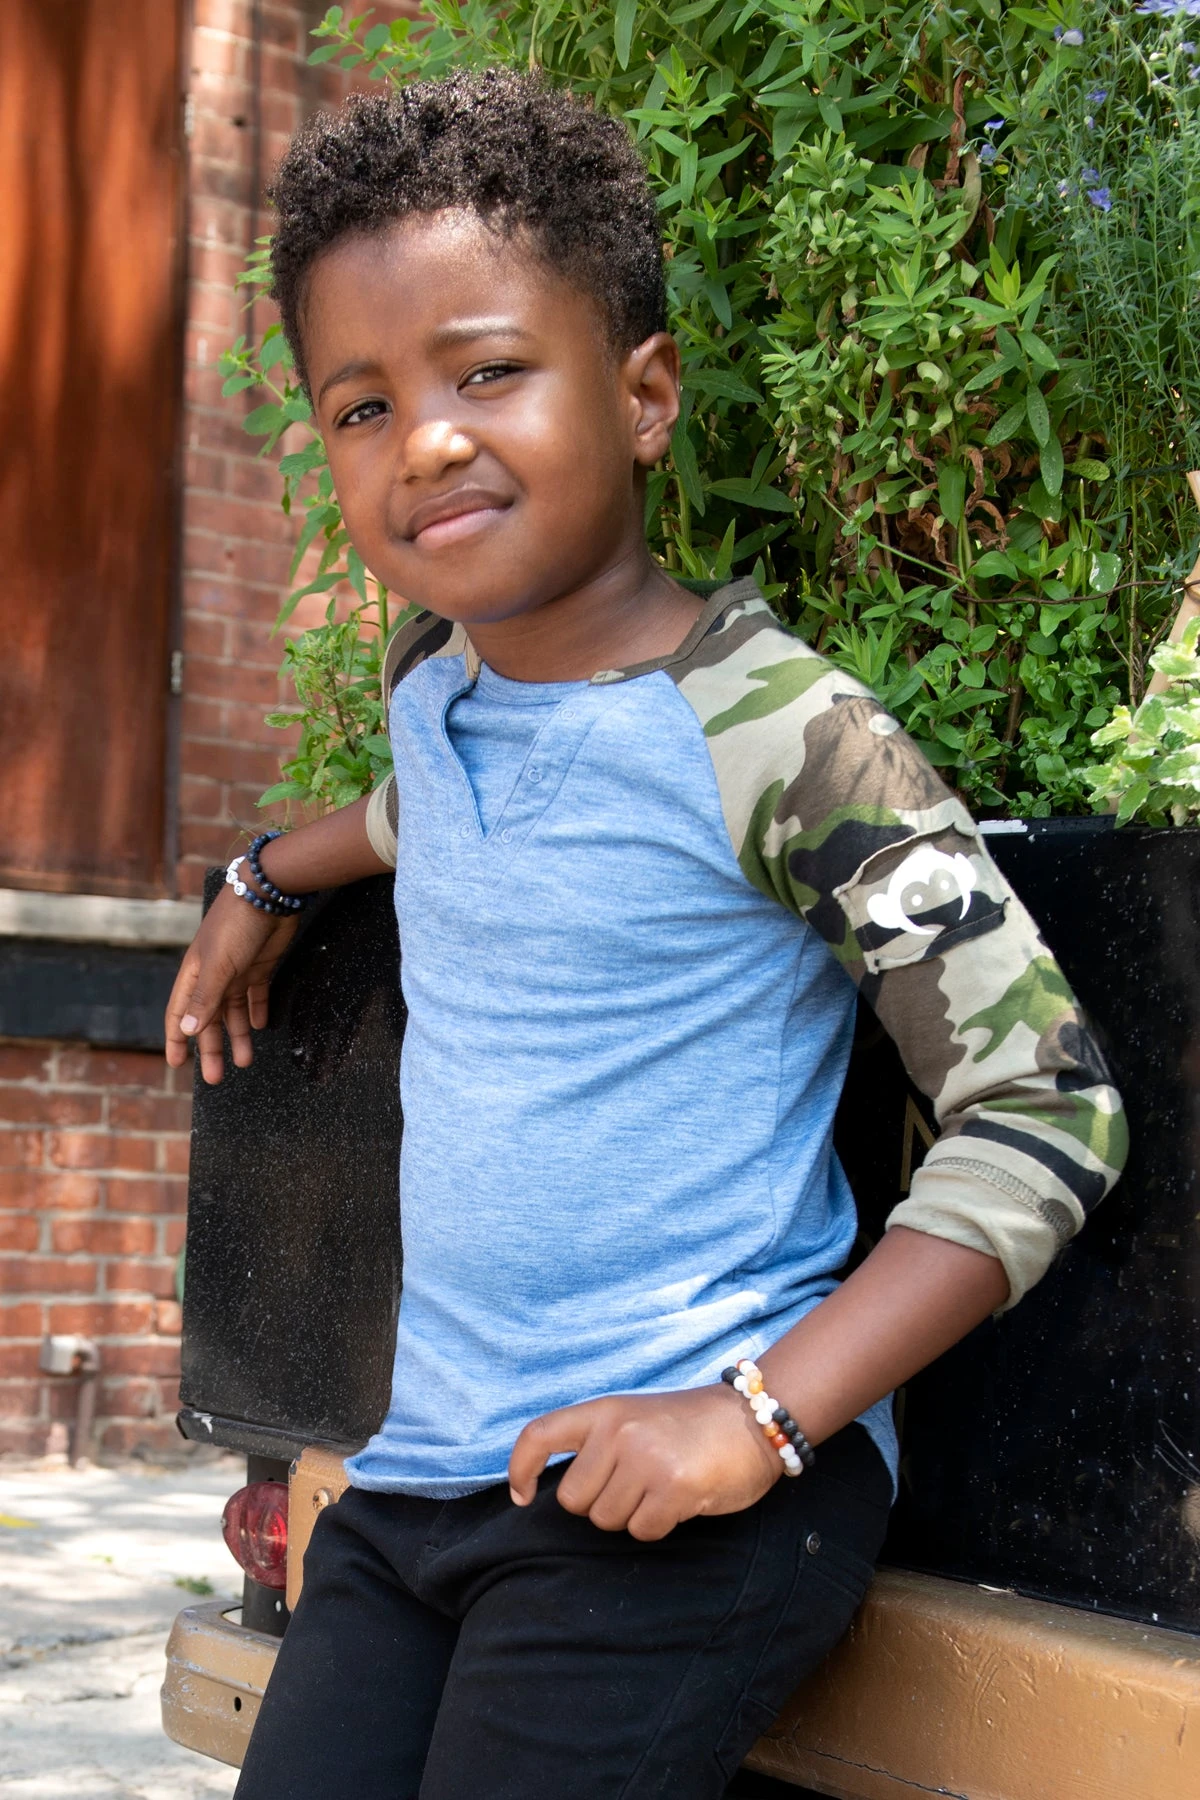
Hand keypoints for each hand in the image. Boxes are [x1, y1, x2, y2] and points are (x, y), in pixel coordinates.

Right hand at [164, 880, 299, 1084]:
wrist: (269, 894)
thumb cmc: (236, 926)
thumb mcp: (219, 966)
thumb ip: (205, 998)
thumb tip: (186, 1030)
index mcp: (195, 974)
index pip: (180, 1013)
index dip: (177, 1038)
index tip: (177, 1064)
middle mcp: (214, 975)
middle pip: (209, 1019)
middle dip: (211, 1048)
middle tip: (216, 1077)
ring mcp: (237, 971)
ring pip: (234, 1012)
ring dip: (239, 1036)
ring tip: (245, 1061)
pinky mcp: (260, 965)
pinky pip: (256, 995)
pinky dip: (257, 1011)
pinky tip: (262, 1027)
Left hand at [507, 1385, 781, 1541]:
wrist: (752, 1420)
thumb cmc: (690, 1426)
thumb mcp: (635, 1417)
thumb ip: (599, 1443)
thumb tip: (560, 1491)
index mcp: (604, 1411)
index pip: (539, 1435)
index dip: (520, 1469)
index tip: (522, 1495)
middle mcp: (618, 1432)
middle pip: (574, 1501)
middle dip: (600, 1504)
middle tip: (636, 1484)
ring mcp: (645, 1459)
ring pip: (607, 1520)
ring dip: (632, 1515)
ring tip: (662, 1487)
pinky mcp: (673, 1488)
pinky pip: (641, 1531)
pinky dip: (659, 1525)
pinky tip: (680, 1500)